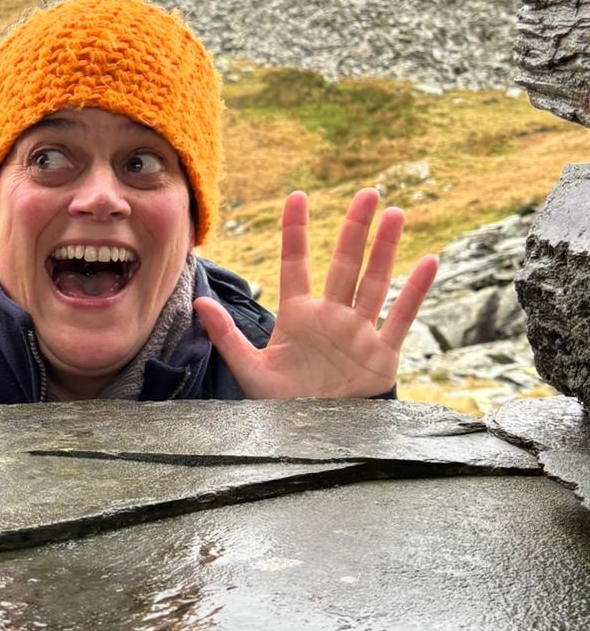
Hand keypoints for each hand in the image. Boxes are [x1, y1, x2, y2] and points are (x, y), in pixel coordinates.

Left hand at [193, 189, 437, 399]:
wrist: (313, 437)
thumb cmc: (281, 403)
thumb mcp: (249, 370)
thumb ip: (227, 336)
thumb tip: (201, 303)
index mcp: (297, 316)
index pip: (296, 264)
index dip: (295, 232)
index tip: (297, 196)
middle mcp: (330, 316)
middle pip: (345, 264)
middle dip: (355, 229)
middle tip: (368, 193)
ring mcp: (358, 332)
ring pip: (375, 282)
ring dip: (385, 249)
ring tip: (395, 214)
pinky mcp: (381, 353)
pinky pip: (401, 317)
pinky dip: (415, 291)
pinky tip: (429, 262)